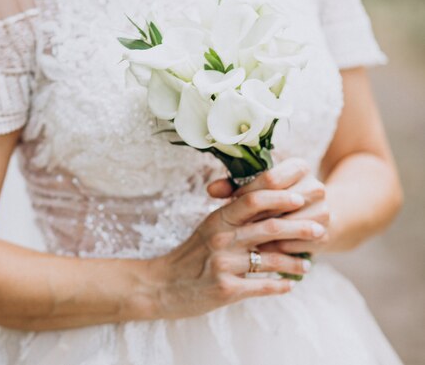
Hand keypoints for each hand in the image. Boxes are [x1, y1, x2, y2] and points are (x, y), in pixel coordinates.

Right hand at [148, 183, 318, 319]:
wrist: (161, 285)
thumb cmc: (188, 256)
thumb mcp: (206, 229)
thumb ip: (231, 215)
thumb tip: (262, 202)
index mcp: (218, 219)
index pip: (252, 198)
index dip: (280, 194)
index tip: (300, 195)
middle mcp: (221, 238)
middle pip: (269, 226)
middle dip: (300, 226)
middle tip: (321, 228)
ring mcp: (223, 264)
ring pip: (271, 260)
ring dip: (295, 262)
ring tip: (308, 264)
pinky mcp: (225, 289)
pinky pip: (262, 286)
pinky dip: (279, 286)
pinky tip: (289, 285)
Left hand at [207, 158, 330, 254]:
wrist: (308, 219)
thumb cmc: (273, 200)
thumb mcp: (254, 189)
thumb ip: (231, 187)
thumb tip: (211, 189)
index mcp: (298, 168)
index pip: (271, 178)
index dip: (249, 190)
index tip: (233, 200)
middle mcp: (316, 186)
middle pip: (282, 202)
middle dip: (258, 215)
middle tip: (238, 224)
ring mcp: (323, 211)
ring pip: (290, 224)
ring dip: (267, 233)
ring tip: (247, 238)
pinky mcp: (324, 234)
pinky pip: (297, 242)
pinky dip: (277, 247)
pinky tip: (261, 250)